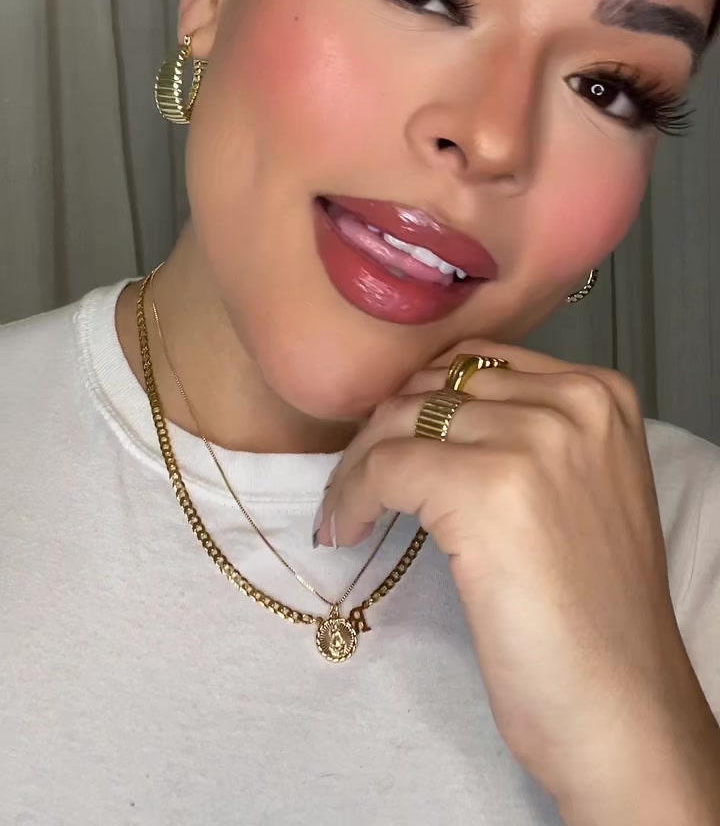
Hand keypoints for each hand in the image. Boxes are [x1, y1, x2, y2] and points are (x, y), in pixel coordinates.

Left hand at [315, 337, 704, 805]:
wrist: (622, 711)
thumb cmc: (596, 618)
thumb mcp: (582, 491)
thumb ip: (527, 435)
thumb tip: (424, 412)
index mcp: (602, 394)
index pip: (475, 361)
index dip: (420, 402)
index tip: (390, 446)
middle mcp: (574, 402)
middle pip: (434, 385)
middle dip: (385, 431)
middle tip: (358, 483)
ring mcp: (534, 441)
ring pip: (402, 420)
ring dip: (359, 466)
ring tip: (348, 511)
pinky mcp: (486, 489)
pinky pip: (384, 468)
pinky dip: (351, 496)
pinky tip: (346, 531)